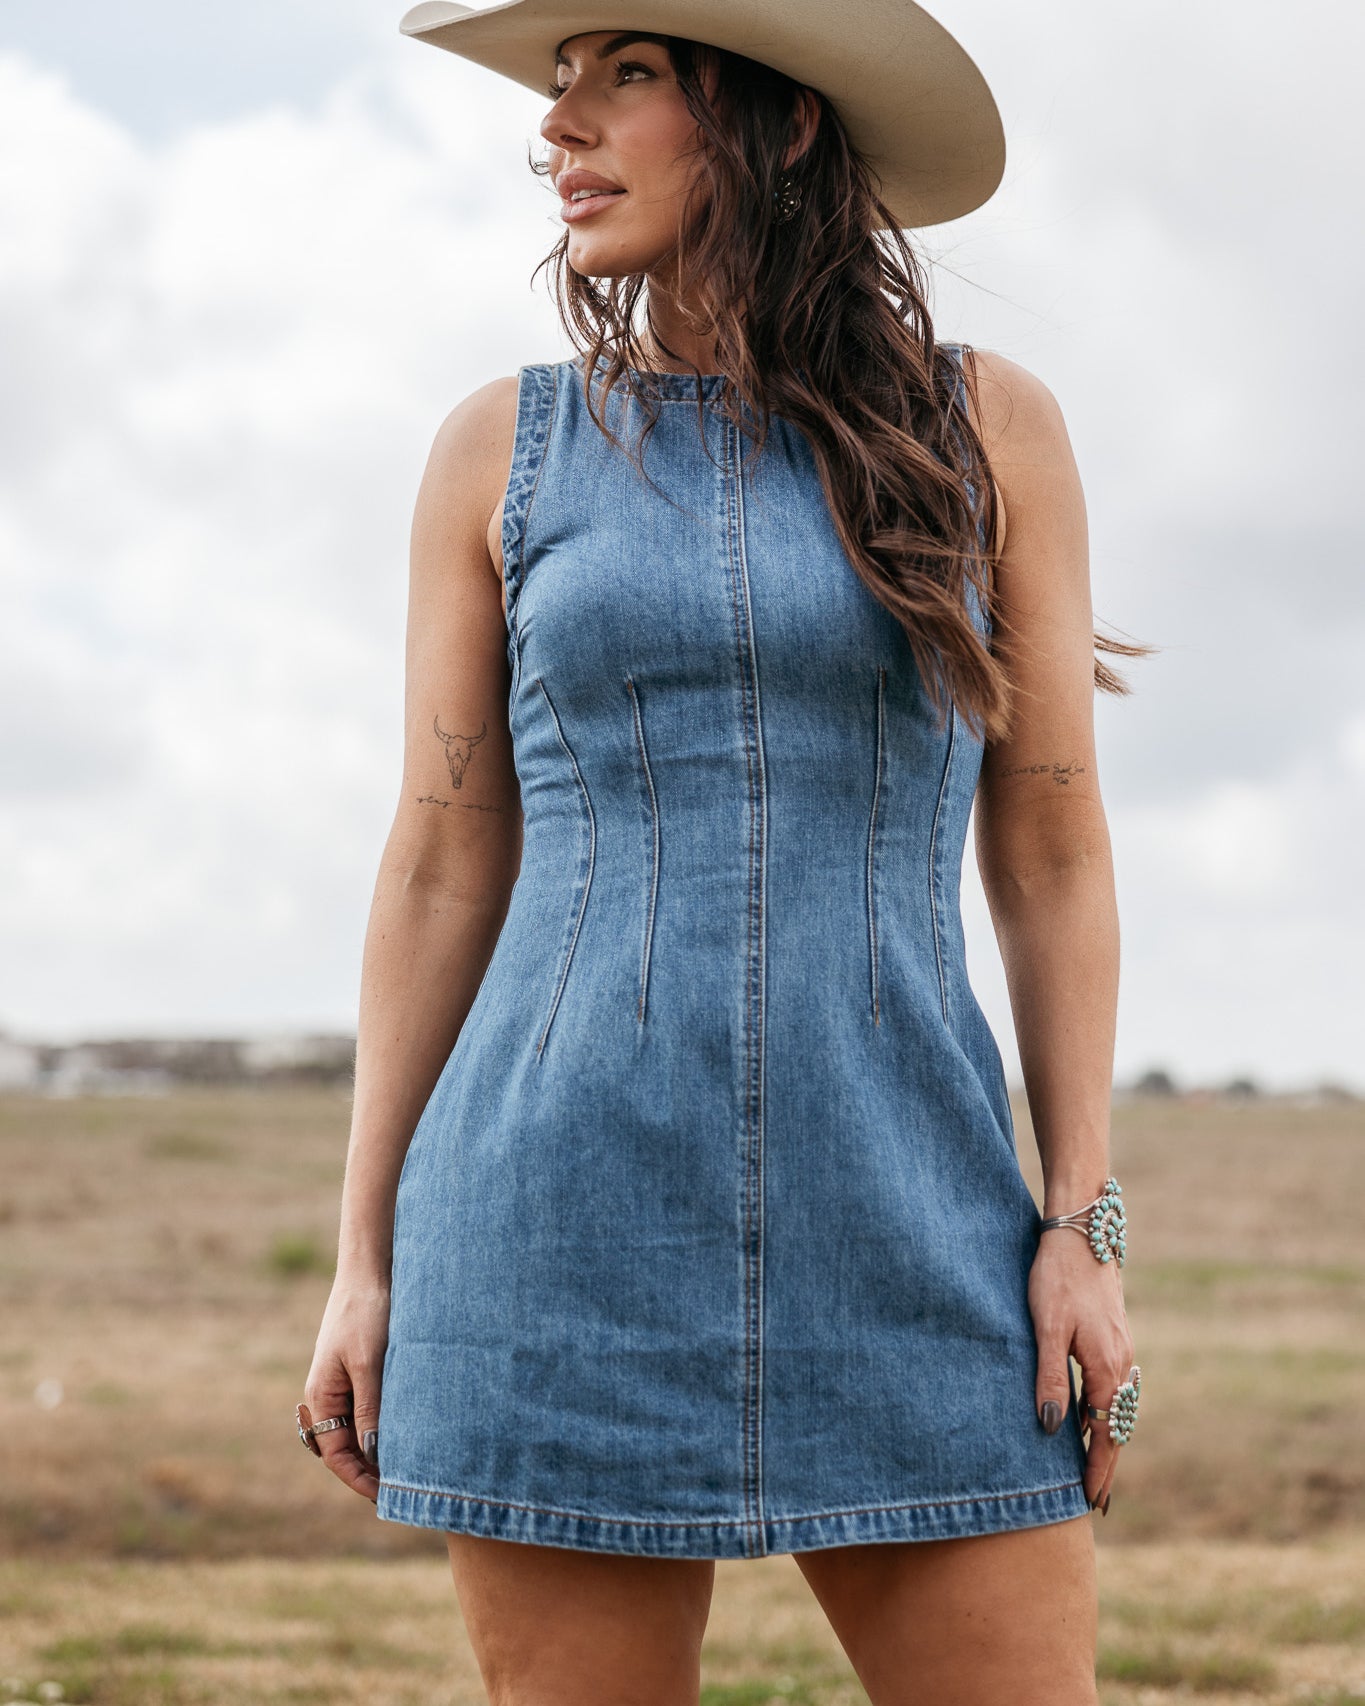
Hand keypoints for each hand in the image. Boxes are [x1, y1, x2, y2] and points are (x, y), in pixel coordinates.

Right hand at [302, 1275, 391, 1503]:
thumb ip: (369, 1409)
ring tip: (409, 1468)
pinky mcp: (361, 1370)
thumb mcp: (369, 1363)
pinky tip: (409, 1432)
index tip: (385, 1496)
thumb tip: (373, 1454)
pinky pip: (369, 1408)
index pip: (335, 1455)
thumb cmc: (367, 1313)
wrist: (371, 1269)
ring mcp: (344, 1382)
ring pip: (358, 1430)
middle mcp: (328, 1394)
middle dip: (369, 1470)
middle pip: (345, 1447)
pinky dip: (385, 1425)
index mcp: (321, 1396)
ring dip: (378, 1449)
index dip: (358, 1479)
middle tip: (402, 1489)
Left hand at [1028, 1227, 1135, 1513]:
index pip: (1105, 1434)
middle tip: (1099, 1501)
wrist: (1084, 1233)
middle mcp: (1123, 1364)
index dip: (1098, 1469)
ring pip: (1119, 1407)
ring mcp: (1122, 1350)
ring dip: (1109, 1439)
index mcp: (1108, 1369)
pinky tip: (1094, 1416)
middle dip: (1108, 1464)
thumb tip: (1050, 1430)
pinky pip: (1116, 1388)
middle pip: (1117, 1427)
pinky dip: (1108, 1412)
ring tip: (1096, 1468)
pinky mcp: (1115, 1336)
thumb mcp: (1046, 1329)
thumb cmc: (1059, 1278)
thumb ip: (1050, 1378)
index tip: (1092, 1502)